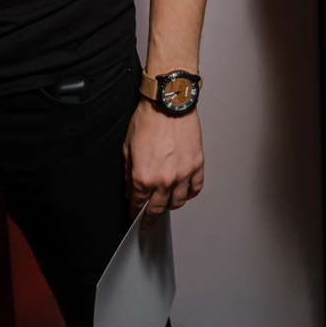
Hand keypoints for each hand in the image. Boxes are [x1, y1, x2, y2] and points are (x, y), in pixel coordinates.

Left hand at [125, 101, 202, 227]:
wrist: (168, 103)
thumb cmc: (148, 119)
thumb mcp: (128, 148)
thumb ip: (128, 173)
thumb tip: (130, 188)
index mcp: (143, 176)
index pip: (137, 203)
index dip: (134, 211)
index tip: (134, 214)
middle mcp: (164, 179)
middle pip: (157, 208)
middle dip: (150, 218)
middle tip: (148, 223)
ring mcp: (183, 174)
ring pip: (178, 202)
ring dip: (171, 206)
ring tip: (167, 205)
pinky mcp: (197, 165)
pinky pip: (196, 188)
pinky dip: (191, 193)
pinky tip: (186, 193)